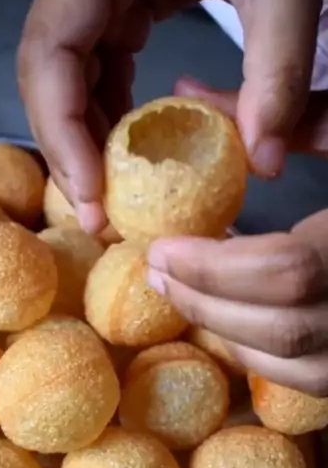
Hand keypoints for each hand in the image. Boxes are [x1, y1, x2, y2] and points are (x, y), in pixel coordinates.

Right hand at [18, 0, 326, 231]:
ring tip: (113, 199)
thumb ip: (278, 68)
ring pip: (66, 75)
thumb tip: (265, 161)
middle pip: (47, 73)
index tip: (92, 195)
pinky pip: (98, 66)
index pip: (49, 50)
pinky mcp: (120, 0)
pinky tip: (132, 155)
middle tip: (99, 217)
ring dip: (87, 140)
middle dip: (70, 150)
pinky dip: (112, 116)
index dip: (61, 131)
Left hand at [146, 85, 327, 396]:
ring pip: (294, 364)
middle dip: (206, 303)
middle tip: (157, 271)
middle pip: (281, 328)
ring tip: (180, 293)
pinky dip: (259, 354)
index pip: (289, 271)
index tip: (163, 247)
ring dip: (225, 333)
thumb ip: (289, 116)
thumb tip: (188, 90)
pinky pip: (310, 378)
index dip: (217, 269)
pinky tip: (229, 321)